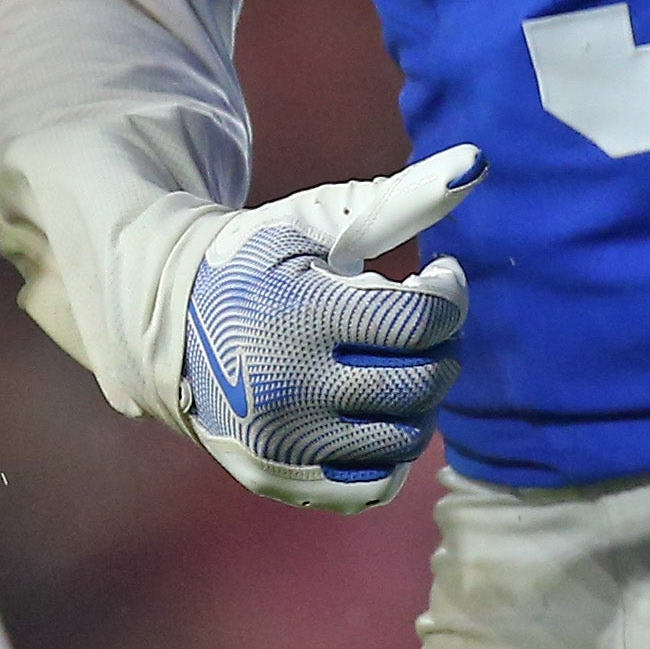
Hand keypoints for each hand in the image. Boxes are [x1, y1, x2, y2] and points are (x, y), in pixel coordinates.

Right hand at [178, 147, 480, 510]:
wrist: (168, 320)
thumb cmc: (261, 259)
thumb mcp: (323, 220)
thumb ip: (405, 197)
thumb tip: (480, 162)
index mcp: (301, 316)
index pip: (422, 320)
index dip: (449, 295)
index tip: (439, 276)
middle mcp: (289, 390)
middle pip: (422, 383)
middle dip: (443, 347)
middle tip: (424, 322)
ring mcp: (283, 445)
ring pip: (405, 439)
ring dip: (423, 397)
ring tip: (400, 362)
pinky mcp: (278, 480)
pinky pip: (371, 486)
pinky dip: (391, 449)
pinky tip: (378, 407)